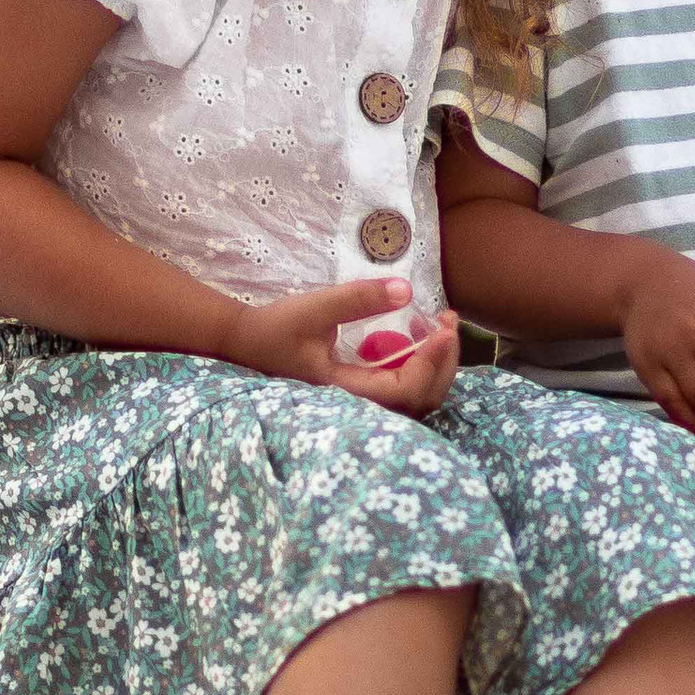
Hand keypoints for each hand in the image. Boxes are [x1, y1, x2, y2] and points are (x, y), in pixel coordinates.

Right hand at [219, 277, 463, 416]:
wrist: (245, 343)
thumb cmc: (276, 328)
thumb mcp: (315, 309)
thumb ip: (358, 300)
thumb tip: (406, 290)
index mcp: (346, 392)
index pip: (404, 389)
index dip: (430, 361)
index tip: (443, 327)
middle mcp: (359, 405)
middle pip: (421, 398)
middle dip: (444, 361)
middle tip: (449, 322)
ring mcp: (362, 401)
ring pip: (417, 397)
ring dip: (437, 365)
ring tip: (441, 328)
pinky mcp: (363, 390)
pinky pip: (405, 388)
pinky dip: (423, 367)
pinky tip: (422, 340)